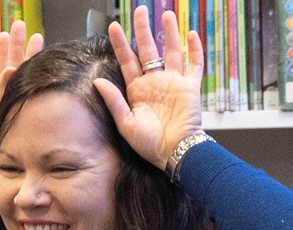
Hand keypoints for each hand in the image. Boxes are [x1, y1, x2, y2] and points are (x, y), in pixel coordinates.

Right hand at [0, 19, 43, 186]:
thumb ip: (4, 94)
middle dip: (15, 47)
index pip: (26, 76)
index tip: (37, 38)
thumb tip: (11, 68)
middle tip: (19, 26)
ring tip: (3, 35)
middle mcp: (5, 104)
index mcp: (16, 106)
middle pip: (12, 68)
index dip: (31, 56)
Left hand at [94, 7, 203, 170]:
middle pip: (149, 50)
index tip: (113, 27)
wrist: (175, 153)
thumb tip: (98, 81)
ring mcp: (174, 83)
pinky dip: (195, 49)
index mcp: (138, 91)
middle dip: (143, 30)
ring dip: (170, 33)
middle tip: (140, 10)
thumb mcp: (126, 123)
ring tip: (166, 14)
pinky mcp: (190, 87)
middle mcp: (155, 83)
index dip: (121, 44)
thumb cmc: (150, 144)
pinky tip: (191, 33)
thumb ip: (113, 101)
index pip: (128, 61)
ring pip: (172, 52)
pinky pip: (194, 64)